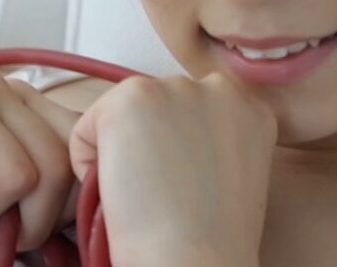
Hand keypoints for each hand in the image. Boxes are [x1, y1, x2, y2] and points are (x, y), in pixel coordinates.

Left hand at [69, 72, 277, 266]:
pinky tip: (124, 193)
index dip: (177, 154)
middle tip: (164, 194)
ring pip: (122, 117)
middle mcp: (218, 86)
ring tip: (147, 195)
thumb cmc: (213, 239)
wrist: (197, 262)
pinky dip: (89, 166)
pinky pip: (86, 129)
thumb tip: (169, 142)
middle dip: (150, 146)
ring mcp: (175, 88)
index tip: (186, 188)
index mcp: (249, 107)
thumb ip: (212, 141)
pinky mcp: (133, 98)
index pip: (189, 114)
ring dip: (123, 152)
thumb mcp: (233, 175)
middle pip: (157, 109)